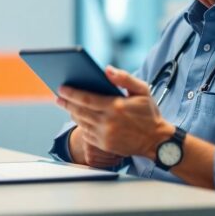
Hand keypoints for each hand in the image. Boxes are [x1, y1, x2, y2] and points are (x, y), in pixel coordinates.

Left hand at [57, 66, 173, 159]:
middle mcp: (108, 122)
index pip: (86, 98)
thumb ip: (124, 78)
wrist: (157, 141)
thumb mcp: (142, 90)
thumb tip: (106, 69)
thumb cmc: (148, 113)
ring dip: (71, 112)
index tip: (61, 87)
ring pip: (81, 122)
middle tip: (57, 95)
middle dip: (65, 102)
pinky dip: (80, 124)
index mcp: (115, 107)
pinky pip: (86, 133)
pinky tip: (78, 116)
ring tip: (65, 104)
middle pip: (79, 111)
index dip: (71, 93)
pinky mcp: (104, 145)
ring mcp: (105, 135)